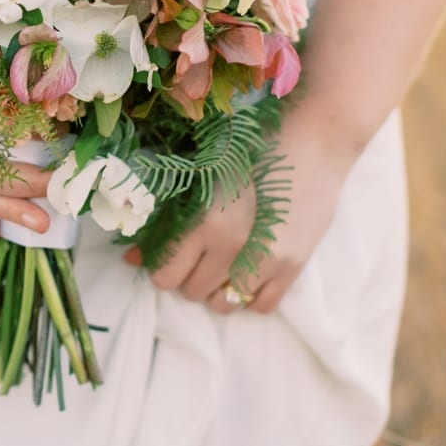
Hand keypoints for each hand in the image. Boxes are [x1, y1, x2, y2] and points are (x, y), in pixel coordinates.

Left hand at [124, 122, 351, 314]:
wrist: (315, 139)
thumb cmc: (252, 147)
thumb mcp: (202, 177)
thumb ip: (166, 218)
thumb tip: (130, 258)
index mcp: (204, 220)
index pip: (166, 274)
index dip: (162, 268)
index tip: (167, 255)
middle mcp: (232, 245)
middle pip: (192, 291)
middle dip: (187, 277)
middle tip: (196, 255)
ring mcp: (266, 259)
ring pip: (224, 304)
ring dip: (217, 290)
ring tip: (222, 264)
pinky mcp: (294, 265)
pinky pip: (262, 305)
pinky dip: (249, 296)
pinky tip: (246, 272)